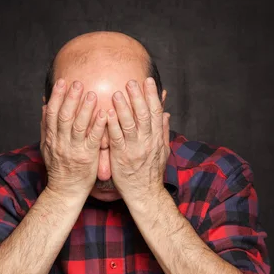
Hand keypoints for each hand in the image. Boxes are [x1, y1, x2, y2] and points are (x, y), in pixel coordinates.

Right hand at [40, 79, 106, 198]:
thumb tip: (44, 105)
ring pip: (78, 126)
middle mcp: (61, 142)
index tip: (62, 82)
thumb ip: (46, 126)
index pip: (52, 113)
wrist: (65, 190)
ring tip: (92, 94)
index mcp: (51, 138)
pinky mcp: (87, 158)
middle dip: (71, 98)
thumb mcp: (46, 146)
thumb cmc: (59, 167)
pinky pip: (93, 140)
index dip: (57, 97)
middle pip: (65, 117)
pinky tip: (104, 114)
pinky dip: (98, 126)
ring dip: (85, 109)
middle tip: (78, 82)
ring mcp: (74, 150)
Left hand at [106, 77, 169, 202]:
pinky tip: (107, 113)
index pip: (156, 112)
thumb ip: (162, 130)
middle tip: (131, 81)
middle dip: (138, 96)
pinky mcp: (121, 157)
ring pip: (130, 125)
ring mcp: (134, 149)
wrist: (145, 194)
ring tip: (117, 93)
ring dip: (123, 108)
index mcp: (157, 138)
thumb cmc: (151, 172)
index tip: (148, 80)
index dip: (152, 96)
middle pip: (143, 115)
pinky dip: (112, 125)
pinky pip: (116, 139)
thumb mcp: (163, 150)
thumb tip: (166, 112)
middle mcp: (147, 142)